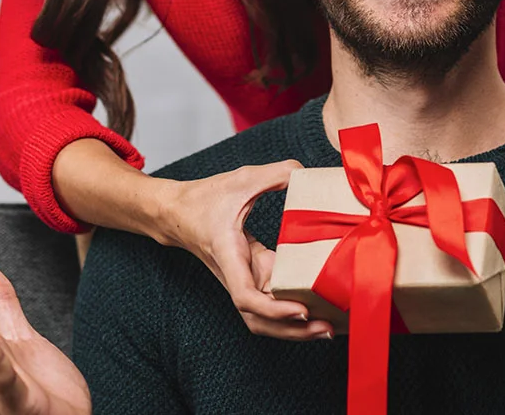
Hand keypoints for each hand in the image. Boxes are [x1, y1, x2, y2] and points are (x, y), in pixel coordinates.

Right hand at [158, 160, 335, 340]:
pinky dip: (288, 313)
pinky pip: (268, 304)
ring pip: (264, 319)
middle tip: (328, 328)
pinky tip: (315, 308)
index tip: (301, 309)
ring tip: (326, 327)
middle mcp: (236, 276)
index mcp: (230, 256)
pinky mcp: (249, 277)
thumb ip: (276, 174)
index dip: (274, 308)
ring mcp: (242, 280)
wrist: (176, 212)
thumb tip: (307, 173)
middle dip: (293, 330)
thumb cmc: (204, 199)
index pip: (247, 296)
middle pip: (261, 320)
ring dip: (292, 329)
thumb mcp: (241, 178)